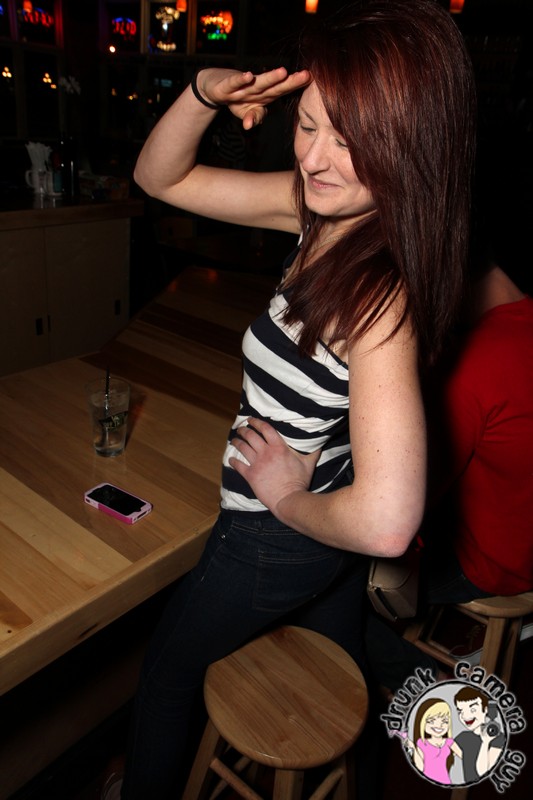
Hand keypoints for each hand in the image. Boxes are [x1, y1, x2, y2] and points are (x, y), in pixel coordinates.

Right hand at [196, 67, 310, 128]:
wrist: (213, 87)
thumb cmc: (236, 98)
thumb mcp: (247, 112)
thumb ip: (255, 118)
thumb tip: (251, 126)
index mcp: (264, 95)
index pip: (283, 91)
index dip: (296, 87)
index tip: (311, 81)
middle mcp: (256, 89)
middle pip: (276, 86)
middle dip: (291, 82)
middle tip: (306, 75)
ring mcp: (242, 87)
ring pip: (258, 83)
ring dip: (270, 79)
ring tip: (283, 73)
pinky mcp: (227, 86)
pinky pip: (235, 83)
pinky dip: (241, 80)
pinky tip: (249, 76)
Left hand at [229, 418, 320, 515]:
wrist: (289, 499)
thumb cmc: (300, 481)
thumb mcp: (309, 463)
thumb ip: (313, 451)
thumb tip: (319, 442)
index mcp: (279, 447)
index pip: (265, 429)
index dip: (256, 422)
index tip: (251, 420)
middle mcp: (266, 453)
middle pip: (251, 436)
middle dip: (244, 430)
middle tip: (241, 429)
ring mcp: (257, 464)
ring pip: (243, 448)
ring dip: (237, 442)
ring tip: (234, 440)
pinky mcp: (250, 476)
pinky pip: (238, 466)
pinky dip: (233, 461)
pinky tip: (230, 460)